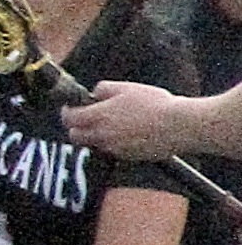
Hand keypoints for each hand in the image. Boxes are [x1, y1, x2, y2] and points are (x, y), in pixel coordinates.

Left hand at [64, 78, 191, 157]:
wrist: (178, 126)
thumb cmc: (153, 103)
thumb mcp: (125, 88)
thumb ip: (103, 89)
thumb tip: (94, 94)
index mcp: (98, 116)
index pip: (69, 119)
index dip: (66, 112)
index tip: (70, 107)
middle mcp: (103, 136)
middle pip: (76, 136)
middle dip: (75, 127)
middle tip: (84, 117)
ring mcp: (115, 149)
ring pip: (93, 145)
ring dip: (94, 135)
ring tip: (109, 122)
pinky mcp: (128, 157)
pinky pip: (111, 151)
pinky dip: (112, 143)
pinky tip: (126, 132)